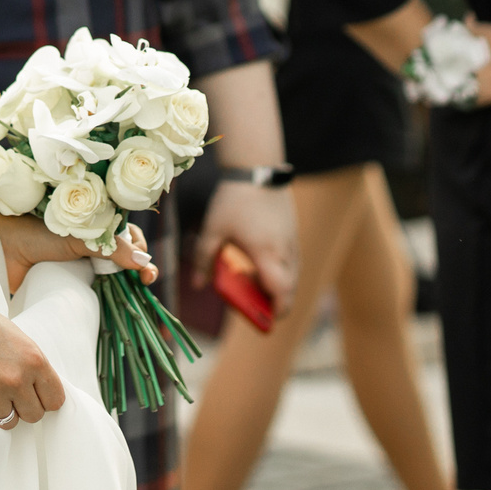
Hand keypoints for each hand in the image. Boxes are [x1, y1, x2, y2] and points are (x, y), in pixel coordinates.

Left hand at [0, 210, 156, 296]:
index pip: (129, 237)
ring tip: (137, 291)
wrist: (0, 245)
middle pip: (125, 257)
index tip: (145, 268)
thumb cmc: (35, 230)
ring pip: (113, 276)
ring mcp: (80, 265)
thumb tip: (144, 262)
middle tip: (145, 281)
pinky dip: (108, 299)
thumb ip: (110, 248)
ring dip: (127, 285)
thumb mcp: (78, 237)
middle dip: (140, 268)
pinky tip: (116, 305)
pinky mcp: (69, 285)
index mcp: (94, 224)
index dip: (141, 250)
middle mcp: (90, 244)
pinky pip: (95, 293)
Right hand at [0, 287, 66, 427]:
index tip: (33, 395)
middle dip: (21, 406)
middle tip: (5, 390)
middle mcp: (16, 379)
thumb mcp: (12, 333)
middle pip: (33, 416)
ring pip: (6, 421)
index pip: (55, 400)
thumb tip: (39, 385)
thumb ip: (28, 360)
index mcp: (33, 359)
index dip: (43, 398)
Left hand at [196, 181, 295, 306]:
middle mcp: (285, 251)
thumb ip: (204, 259)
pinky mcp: (293, 234)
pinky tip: (259, 265)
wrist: (257, 169)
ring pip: (292, 276)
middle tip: (252, 305)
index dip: (276, 311)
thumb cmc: (232, 200)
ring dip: (277, 287)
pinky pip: (292, 262)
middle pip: (289, 289)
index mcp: (266, 254)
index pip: (281, 293)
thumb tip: (198, 286)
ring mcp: (292, 242)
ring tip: (251, 283)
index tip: (264, 320)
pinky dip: (280, 271)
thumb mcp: (213, 230)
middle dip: (274, 303)